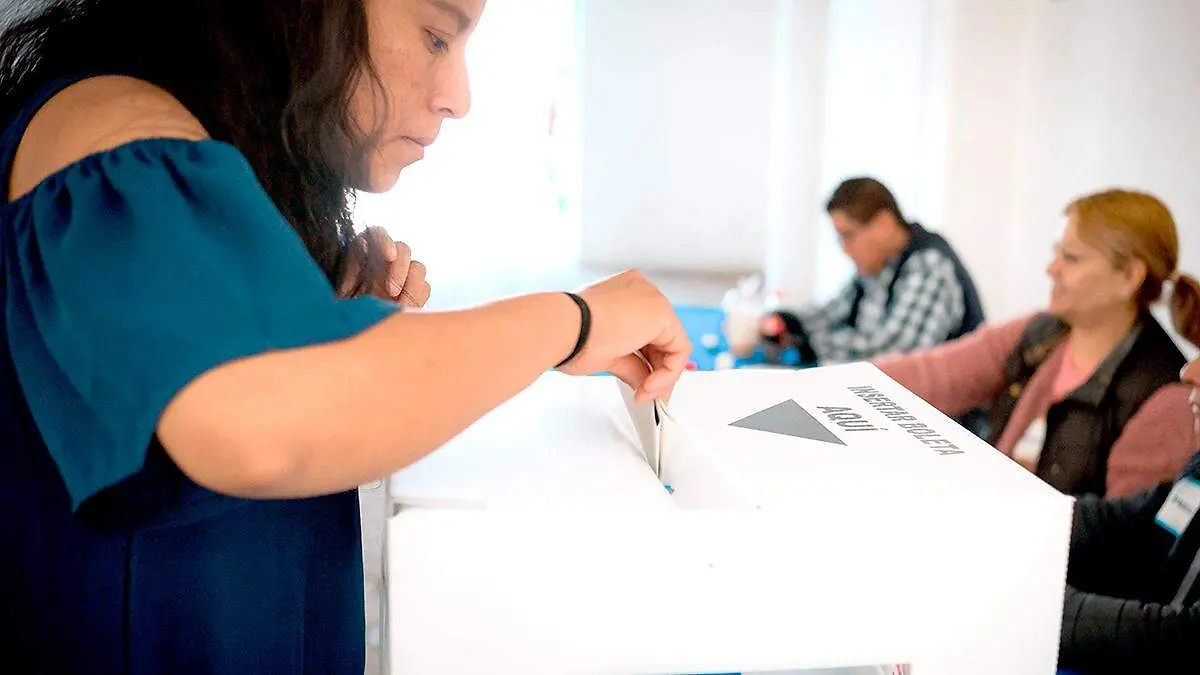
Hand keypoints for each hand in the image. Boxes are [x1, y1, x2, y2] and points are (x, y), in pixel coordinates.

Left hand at [338, 227, 430, 308]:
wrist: (352, 336)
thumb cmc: (341, 314)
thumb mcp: (338, 292)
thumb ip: (349, 267)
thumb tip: (361, 244)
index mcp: (362, 255)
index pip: (376, 234)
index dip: (385, 240)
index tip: (389, 255)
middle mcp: (384, 263)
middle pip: (403, 249)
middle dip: (400, 269)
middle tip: (391, 291)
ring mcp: (401, 277)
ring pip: (418, 268)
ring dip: (412, 285)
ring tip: (400, 306)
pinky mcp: (414, 293)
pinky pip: (425, 288)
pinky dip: (417, 298)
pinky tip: (404, 310)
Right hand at [556, 270, 692, 403]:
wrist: (560, 329)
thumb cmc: (569, 336)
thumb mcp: (607, 355)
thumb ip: (632, 365)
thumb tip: (644, 383)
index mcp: (623, 292)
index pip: (646, 331)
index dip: (647, 361)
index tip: (642, 384)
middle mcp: (640, 290)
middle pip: (661, 337)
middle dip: (657, 371)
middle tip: (648, 395)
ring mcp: (652, 298)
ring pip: (672, 343)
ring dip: (662, 375)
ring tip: (645, 394)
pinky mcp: (661, 313)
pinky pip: (678, 349)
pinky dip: (668, 373)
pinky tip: (649, 386)